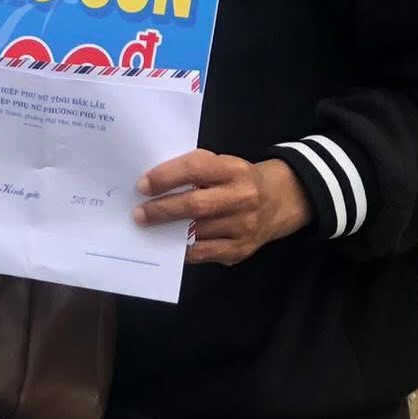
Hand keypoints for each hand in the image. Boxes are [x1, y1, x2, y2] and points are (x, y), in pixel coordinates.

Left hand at [133, 150, 310, 266]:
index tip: (142, 186)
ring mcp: (244, 227)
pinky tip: (167, 244)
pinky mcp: (241, 250)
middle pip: (196, 205)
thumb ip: (193, 171)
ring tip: (148, 229)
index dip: (166, 177)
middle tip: (138, 214)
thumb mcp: (221, 165)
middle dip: (162, 210)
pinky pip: (204, 253)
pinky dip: (182, 250)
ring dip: (168, 232)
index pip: (196, 169)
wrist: (279, 201)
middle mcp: (243, 198)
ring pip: (198, 232)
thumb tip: (151, 186)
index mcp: (234, 169)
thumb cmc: (236, 179)